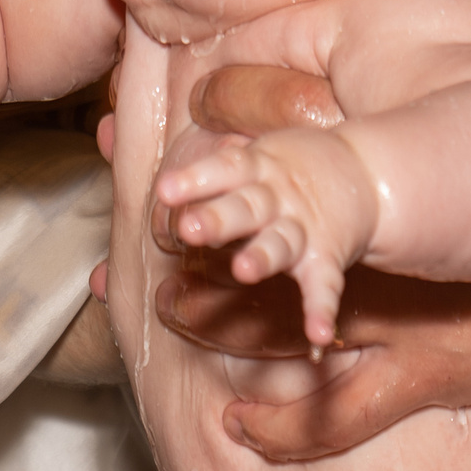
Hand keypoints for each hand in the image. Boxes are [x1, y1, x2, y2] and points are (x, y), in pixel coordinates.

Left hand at [154, 126, 378, 351]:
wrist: (365, 174)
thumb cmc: (283, 169)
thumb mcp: (240, 155)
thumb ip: (178, 158)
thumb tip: (105, 131)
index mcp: (254, 169)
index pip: (222, 169)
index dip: (194, 180)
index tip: (164, 191)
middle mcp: (276, 198)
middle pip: (245, 207)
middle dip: (218, 218)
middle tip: (188, 230)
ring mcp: (303, 228)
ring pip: (280, 243)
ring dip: (262, 257)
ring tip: (244, 270)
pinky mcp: (328, 257)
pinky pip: (325, 287)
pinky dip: (322, 311)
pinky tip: (317, 339)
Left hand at [156, 60, 470, 456]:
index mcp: (411, 161)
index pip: (296, 124)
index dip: (237, 110)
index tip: (202, 106)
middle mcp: (395, 243)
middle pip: (272, 227)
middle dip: (213, 224)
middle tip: (167, 221)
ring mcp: (405, 315)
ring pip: (285, 322)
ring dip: (224, 318)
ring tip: (174, 309)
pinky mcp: (428, 376)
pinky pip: (346, 412)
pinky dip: (292, 426)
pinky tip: (242, 424)